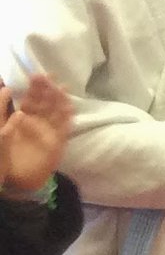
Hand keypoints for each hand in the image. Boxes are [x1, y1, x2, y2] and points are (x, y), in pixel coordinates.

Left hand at [0, 73, 71, 196]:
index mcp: (22, 119)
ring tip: (60, 87)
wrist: (15, 179)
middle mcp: (37, 123)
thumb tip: (6, 89)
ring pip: (56, 112)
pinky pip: (64, 127)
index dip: (33, 88)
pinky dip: (67, 117)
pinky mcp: (57, 143)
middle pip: (44, 103)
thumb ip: (2, 110)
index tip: (35, 74)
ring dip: (59, 99)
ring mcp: (48, 132)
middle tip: (46, 76)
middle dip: (46, 89)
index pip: (30, 99)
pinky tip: (68, 106)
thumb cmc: (4, 155)